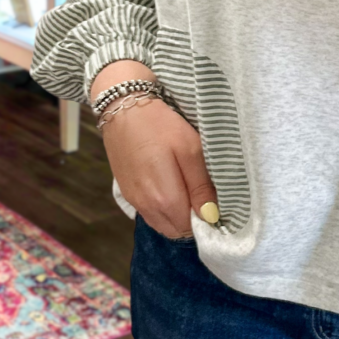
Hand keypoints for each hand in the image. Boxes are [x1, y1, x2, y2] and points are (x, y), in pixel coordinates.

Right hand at [93, 63, 217, 238]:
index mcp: (164, 199)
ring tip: (189, 188)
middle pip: (177, 230)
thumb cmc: (160, 126)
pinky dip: (164, 208)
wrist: (122, 108)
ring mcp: (135, 202)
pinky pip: (151, 213)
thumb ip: (201, 185)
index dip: (207, 219)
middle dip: (193, 219)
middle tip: (204, 193)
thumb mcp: (190, 150)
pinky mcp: (128, 194)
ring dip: (178, 215)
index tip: (216, 202)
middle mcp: (147, 207)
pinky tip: (172, 186)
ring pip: (163, 223)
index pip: (192, 228)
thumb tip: (211, 216)